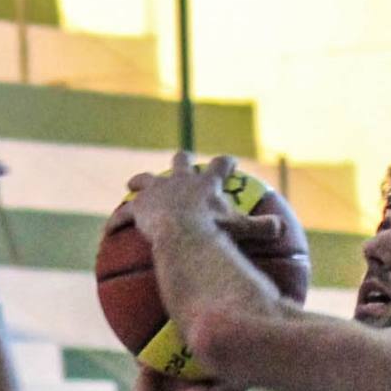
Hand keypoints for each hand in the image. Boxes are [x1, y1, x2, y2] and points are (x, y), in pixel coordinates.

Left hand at [110, 153, 283, 247]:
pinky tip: (108, 230)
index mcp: (206, 183)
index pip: (220, 167)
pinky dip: (117, 221)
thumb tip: (282, 229)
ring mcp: (157, 191)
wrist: (182, 231)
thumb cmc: (214, 231)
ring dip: (142, 181)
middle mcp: (180, 180)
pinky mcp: (138, 207)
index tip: (229, 162)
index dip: (226, 164)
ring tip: (134, 182)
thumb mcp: (242, 230)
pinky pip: (124, 214)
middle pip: (180, 162)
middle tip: (182, 159)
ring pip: (146, 180)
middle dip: (181, 160)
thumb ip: (262, 228)